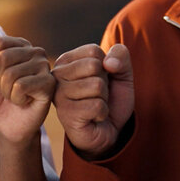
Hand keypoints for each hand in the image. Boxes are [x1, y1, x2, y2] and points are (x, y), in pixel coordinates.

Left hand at [0, 36, 55, 146]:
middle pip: (4, 57)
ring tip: (15, 94)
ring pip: (11, 74)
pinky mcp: (49, 83)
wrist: (5, 122)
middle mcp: (35, 52)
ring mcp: (44, 67)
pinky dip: (15, 98)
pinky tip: (24, 101)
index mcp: (20, 45)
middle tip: (7, 87)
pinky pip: (21, 86)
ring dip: (6, 91)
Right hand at [52, 43, 133, 159]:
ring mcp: (59, 95)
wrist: (108, 130)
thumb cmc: (110, 98)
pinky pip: (97, 106)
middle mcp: (57, 75)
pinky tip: (93, 117)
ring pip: (96, 86)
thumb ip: (120, 55)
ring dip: (104, 99)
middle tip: (97, 95)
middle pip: (94, 66)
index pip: (93, 50)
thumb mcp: (122, 72)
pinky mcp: (66, 114)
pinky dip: (102, 112)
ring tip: (94, 105)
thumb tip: (109, 63)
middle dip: (105, 83)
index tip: (98, 78)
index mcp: (67, 61)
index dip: (106, 66)